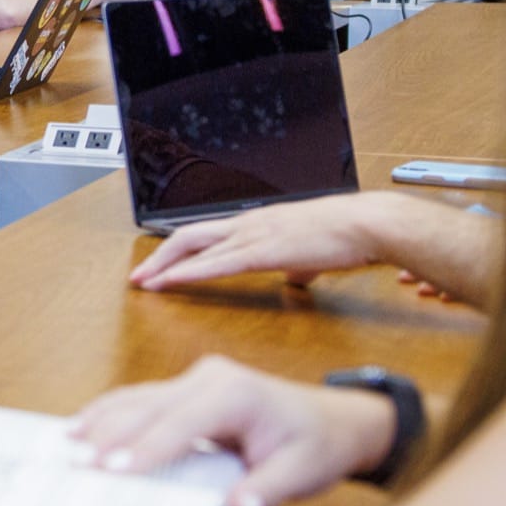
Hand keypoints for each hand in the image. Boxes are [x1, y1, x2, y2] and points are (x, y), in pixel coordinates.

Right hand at [68, 354, 398, 505]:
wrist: (336, 420)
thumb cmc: (317, 444)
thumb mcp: (302, 473)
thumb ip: (266, 493)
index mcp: (235, 394)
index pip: (181, 424)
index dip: (145, 449)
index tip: (112, 471)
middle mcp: (210, 378)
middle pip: (148, 405)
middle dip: (108, 434)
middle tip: (74, 462)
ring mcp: (196, 378)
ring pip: (138, 397)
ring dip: (102, 419)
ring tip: (65, 443)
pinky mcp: (187, 387)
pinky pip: (144, 398)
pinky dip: (113, 413)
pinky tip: (86, 426)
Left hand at [129, 193, 390, 290]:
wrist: (366, 224)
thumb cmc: (346, 237)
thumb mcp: (311, 253)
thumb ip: (296, 265)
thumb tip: (294, 279)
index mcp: (256, 222)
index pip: (205, 233)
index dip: (178, 250)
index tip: (160, 266)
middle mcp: (247, 224)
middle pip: (188, 236)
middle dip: (159, 257)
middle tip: (138, 278)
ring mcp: (253, 234)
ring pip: (195, 247)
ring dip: (165, 266)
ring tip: (143, 283)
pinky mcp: (264, 251)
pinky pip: (217, 263)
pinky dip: (189, 273)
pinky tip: (171, 282)